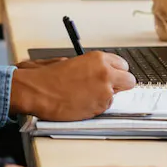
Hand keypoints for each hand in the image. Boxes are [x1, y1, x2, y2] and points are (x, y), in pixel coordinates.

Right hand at [10, 51, 134, 120]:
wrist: (37, 92)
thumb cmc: (47, 76)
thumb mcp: (70, 61)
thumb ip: (89, 65)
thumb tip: (95, 71)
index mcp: (98, 59)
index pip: (123, 65)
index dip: (116, 71)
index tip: (111, 74)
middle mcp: (106, 74)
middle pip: (129, 81)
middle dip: (120, 84)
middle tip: (106, 87)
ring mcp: (104, 93)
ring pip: (116, 96)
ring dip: (105, 97)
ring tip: (85, 95)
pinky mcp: (99, 108)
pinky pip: (104, 107)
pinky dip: (96, 106)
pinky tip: (81, 102)